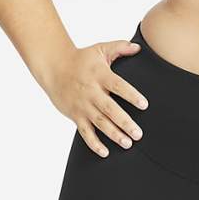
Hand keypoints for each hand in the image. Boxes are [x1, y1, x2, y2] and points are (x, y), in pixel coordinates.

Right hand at [47, 39, 148, 157]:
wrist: (54, 67)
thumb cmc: (81, 59)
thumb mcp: (100, 49)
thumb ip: (120, 47)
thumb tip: (138, 48)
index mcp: (100, 75)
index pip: (118, 86)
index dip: (131, 95)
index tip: (144, 105)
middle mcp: (91, 92)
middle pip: (109, 109)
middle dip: (124, 122)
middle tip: (138, 134)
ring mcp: (83, 105)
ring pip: (99, 123)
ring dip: (113, 134)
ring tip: (127, 144)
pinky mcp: (75, 115)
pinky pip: (85, 132)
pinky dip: (94, 143)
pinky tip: (105, 152)